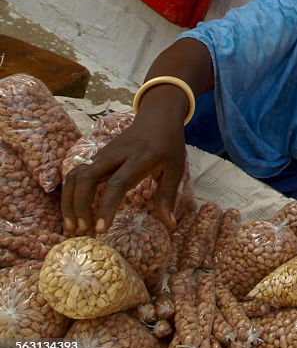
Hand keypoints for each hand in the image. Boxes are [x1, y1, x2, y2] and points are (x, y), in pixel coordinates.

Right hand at [61, 86, 188, 235]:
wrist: (157, 116)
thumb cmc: (168, 144)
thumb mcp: (175, 168)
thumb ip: (168, 196)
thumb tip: (170, 226)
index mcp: (139, 159)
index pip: (117, 183)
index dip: (106, 207)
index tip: (101, 229)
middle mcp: (116, 156)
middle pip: (86, 178)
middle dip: (79, 206)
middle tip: (83, 231)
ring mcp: (103, 155)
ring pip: (75, 175)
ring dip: (69, 201)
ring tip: (73, 226)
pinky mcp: (96, 157)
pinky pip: (75, 174)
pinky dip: (70, 193)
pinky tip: (73, 212)